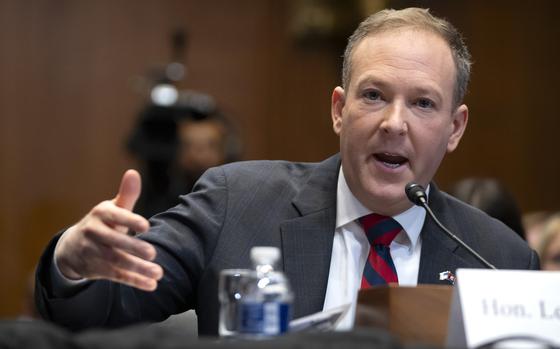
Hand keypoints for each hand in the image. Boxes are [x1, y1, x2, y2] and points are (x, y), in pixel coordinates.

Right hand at [54, 170, 163, 290]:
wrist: (72, 247)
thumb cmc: (103, 223)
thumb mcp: (112, 208)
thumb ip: (126, 194)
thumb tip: (133, 173)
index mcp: (101, 215)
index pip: (115, 217)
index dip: (130, 221)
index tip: (146, 226)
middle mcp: (94, 234)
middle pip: (115, 243)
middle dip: (134, 249)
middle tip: (153, 253)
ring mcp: (93, 253)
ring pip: (116, 262)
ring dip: (138, 269)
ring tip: (159, 273)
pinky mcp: (97, 270)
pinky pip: (117, 276)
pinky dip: (135, 281)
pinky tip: (152, 284)